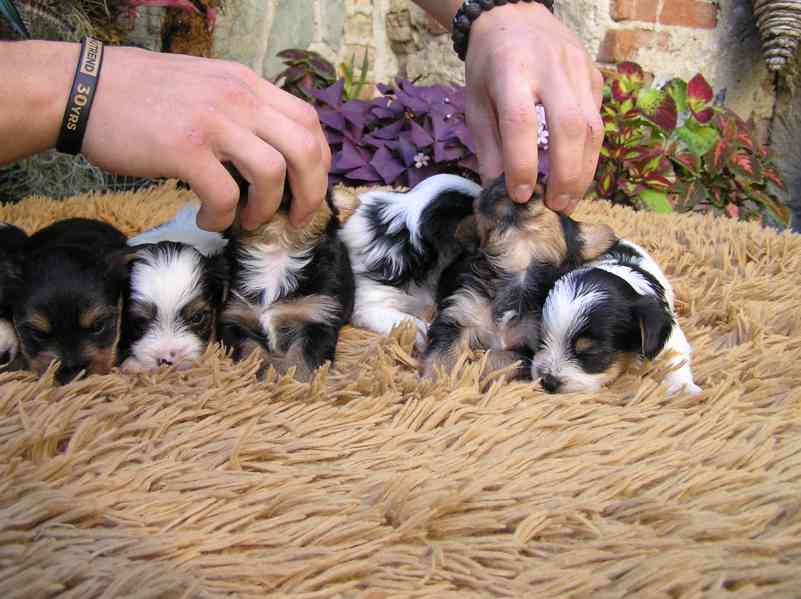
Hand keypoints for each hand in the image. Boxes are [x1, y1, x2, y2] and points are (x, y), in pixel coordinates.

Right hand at [81, 46, 329, 229]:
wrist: (82, 87)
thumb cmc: (141, 93)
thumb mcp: (206, 86)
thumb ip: (242, 109)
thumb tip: (272, 149)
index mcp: (247, 84)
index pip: (308, 121)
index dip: (319, 162)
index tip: (309, 188)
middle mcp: (238, 98)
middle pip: (304, 149)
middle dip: (310, 193)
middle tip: (295, 218)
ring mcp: (212, 122)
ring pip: (272, 173)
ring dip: (266, 208)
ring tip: (246, 219)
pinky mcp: (183, 148)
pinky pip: (225, 194)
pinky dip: (222, 217)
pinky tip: (208, 219)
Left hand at [464, 2, 603, 212]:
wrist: (514, 16)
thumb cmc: (489, 66)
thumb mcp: (476, 103)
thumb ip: (488, 147)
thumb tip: (497, 192)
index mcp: (511, 71)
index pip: (521, 122)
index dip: (522, 164)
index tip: (520, 195)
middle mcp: (550, 68)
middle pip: (569, 126)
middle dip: (565, 175)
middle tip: (555, 207)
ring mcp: (578, 69)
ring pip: (592, 127)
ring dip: (583, 171)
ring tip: (568, 199)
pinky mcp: (594, 75)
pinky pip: (597, 120)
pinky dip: (589, 153)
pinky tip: (576, 172)